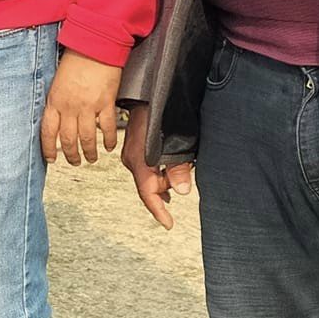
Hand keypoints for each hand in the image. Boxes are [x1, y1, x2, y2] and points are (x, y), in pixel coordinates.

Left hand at [40, 50, 122, 164]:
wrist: (95, 45)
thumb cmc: (76, 59)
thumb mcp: (57, 81)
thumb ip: (57, 101)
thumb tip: (57, 119)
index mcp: (55, 101)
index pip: (47, 132)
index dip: (48, 149)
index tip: (50, 159)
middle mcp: (70, 106)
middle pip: (68, 139)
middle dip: (70, 155)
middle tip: (74, 162)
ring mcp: (88, 106)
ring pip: (87, 138)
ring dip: (89, 152)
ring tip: (91, 158)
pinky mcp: (106, 103)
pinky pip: (107, 128)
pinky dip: (108, 140)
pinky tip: (109, 146)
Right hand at [121, 103, 194, 227]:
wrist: (148, 93)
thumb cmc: (162, 115)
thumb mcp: (178, 144)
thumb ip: (178, 169)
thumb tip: (182, 191)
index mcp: (140, 163)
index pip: (148, 194)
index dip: (159, 212)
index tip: (169, 224)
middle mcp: (132, 161)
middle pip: (151, 186)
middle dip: (168, 187)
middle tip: (186, 175)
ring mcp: (132, 154)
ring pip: (151, 175)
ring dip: (167, 175)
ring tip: (184, 164)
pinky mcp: (135, 147)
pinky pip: (148, 165)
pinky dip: (162, 168)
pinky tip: (173, 161)